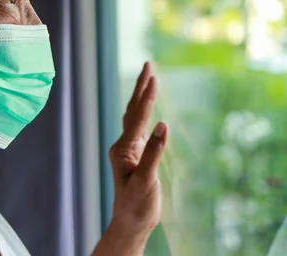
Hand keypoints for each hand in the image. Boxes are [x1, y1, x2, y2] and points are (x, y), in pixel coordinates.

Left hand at [93, 62, 167, 255]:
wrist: (131, 223)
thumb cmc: (137, 205)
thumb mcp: (146, 180)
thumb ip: (154, 153)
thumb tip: (163, 125)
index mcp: (123, 149)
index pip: (137, 117)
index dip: (147, 97)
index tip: (154, 77)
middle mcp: (123, 145)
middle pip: (133, 110)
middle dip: (141, 87)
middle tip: (148, 64)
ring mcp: (129, 149)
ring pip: (135, 116)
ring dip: (143, 96)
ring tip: (149, 78)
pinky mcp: (137, 155)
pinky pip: (140, 127)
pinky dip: (145, 112)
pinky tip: (149, 106)